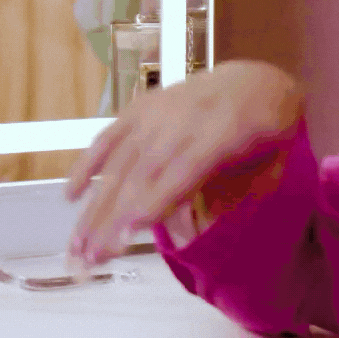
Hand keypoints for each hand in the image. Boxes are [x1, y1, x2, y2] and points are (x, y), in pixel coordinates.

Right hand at [65, 61, 302, 264]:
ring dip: (95, 205)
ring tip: (79, 242)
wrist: (253, 81)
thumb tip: (185, 236)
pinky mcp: (138, 108)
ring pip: (118, 163)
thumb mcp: (266, 170)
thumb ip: (227, 202)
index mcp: (221, 132)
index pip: (181, 172)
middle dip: (110, 216)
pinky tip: (72, 194)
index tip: (127, 233)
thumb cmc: (265, 132)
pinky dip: (87, 166)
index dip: (153, 201)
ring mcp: (155, 112)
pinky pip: (107, 138)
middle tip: (90, 256)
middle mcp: (180, 119)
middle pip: (140, 172)